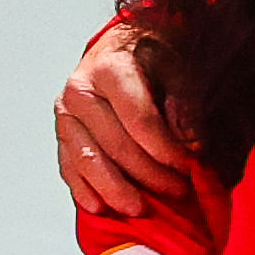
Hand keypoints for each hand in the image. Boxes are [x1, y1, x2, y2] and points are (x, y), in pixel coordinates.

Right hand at [54, 25, 189, 216]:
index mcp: (110, 69)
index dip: (166, 151)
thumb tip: (191, 146)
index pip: (140, 122)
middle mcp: (80, 91)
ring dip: (115, 190)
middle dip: (149, 175)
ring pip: (88, 162)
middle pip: (116, 146)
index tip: (189, 169)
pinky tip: (100, 207)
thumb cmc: (154, 57)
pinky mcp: (63, 134)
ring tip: (140, 209)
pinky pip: (69, 167)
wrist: (125, 46)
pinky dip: (84, 190)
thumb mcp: (179, 69)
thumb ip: (186, 106)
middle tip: (178, 191)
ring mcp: (66, 114)